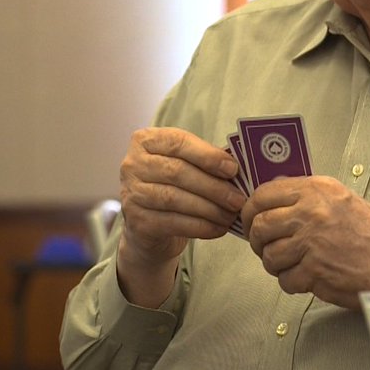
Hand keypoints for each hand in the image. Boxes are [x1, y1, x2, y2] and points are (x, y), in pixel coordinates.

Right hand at [117, 127, 244, 306]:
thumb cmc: (174, 186)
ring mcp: (131, 193)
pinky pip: (173, 223)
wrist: (150, 225)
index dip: (207, 156)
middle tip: (238, 199)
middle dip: (213, 186)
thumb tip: (239, 163)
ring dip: (209, 209)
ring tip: (231, 215)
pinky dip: (200, 227)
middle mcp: (132, 164)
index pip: (178, 142)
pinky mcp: (136, 221)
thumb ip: (207, 160)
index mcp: (145, 140)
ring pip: (175, 199)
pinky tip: (218, 228)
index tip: (233, 169)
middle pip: (177, 172)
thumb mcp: (187, 165)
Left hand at [241, 175, 369, 308]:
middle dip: (256, 240)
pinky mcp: (316, 272)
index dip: (251, 211)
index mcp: (317, 190)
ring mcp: (312, 243)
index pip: (263, 194)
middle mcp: (311, 212)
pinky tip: (307, 277)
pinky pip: (285, 279)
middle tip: (265, 247)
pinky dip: (291, 282)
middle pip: (259, 225)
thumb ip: (306, 199)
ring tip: (291, 264)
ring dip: (274, 264)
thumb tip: (270, 204)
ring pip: (268, 255)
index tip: (252, 221)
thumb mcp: (341, 200)